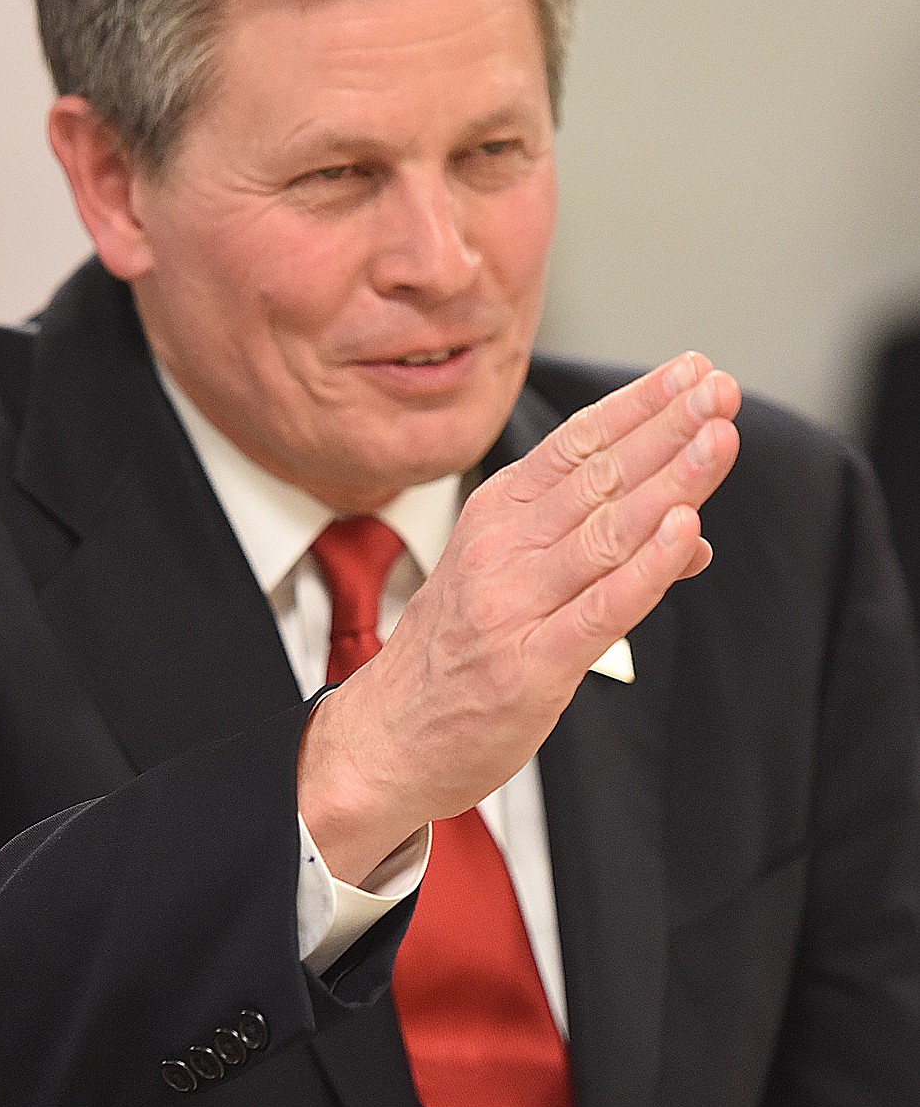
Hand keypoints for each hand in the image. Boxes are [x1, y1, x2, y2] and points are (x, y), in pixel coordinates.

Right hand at [297, 351, 740, 883]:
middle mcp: (501, 547)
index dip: (638, 404)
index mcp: (494, 515)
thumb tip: (690, 529)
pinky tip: (687, 531)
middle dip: (667, 426)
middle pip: (598, 475)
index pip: (577, 444)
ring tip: (720, 438)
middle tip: (722, 387)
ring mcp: (514, 603)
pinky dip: (648, 567)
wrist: (385, 736)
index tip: (693, 370)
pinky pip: (601, 608)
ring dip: (670, 480)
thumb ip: (593, 548)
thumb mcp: (507, 577)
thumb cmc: (453, 653)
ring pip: (606, 529)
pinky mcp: (531, 664)